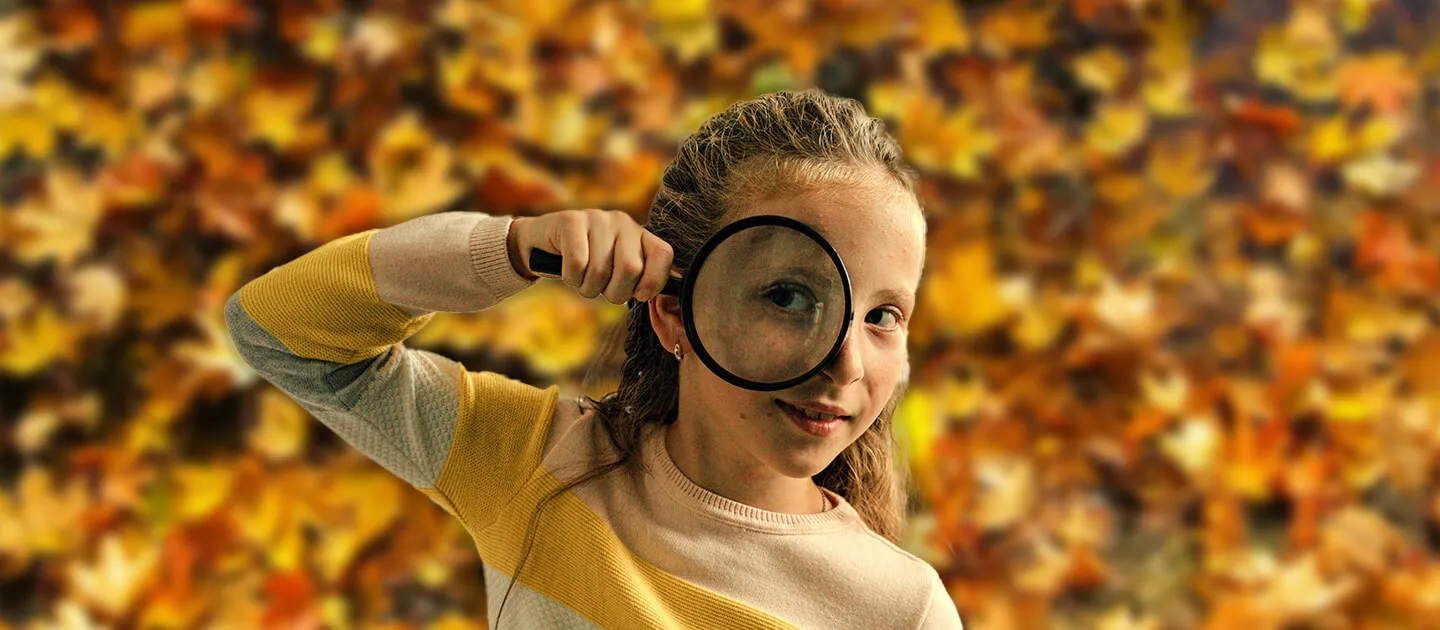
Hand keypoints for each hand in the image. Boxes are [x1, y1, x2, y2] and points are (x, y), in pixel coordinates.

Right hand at [507, 209, 675, 303]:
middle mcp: (623, 222)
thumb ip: (639, 280)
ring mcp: (597, 218)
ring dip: (588, 289)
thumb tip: (660, 297)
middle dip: (615, 293)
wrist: (542, 245)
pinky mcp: (570, 220)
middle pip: (631, 269)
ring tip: (582, 280)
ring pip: (600, 271)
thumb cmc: (586, 264)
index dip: (653, 282)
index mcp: (640, 234)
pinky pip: (577, 264)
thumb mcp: (616, 271)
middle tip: (602, 290)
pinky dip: (571, 279)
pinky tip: (568, 271)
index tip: (638, 295)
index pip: (663, 254)